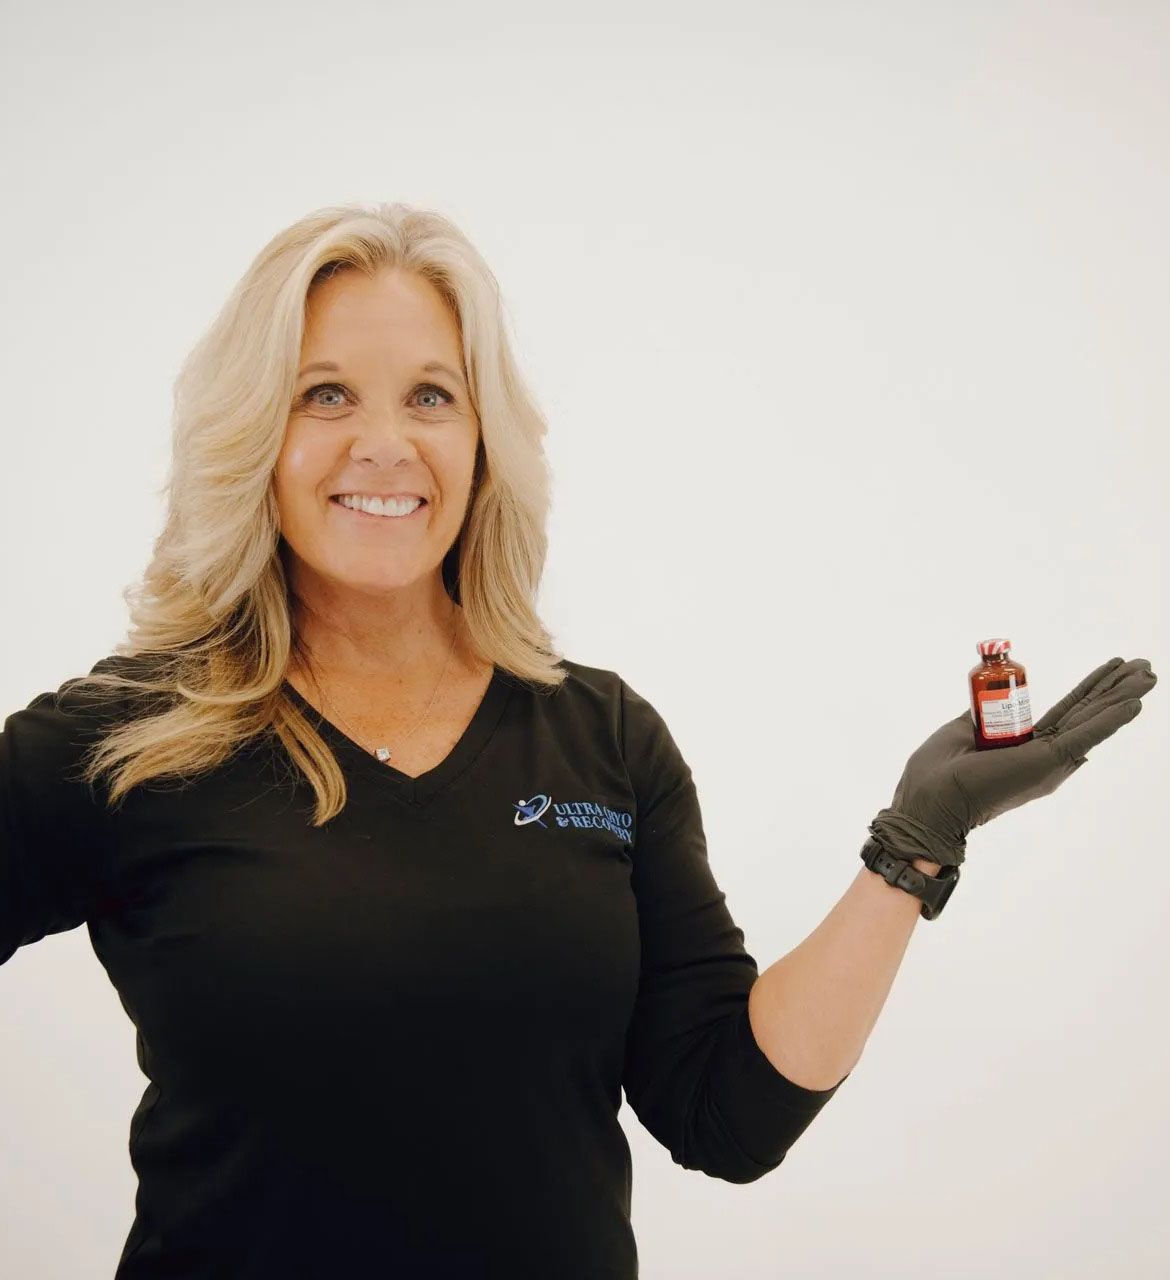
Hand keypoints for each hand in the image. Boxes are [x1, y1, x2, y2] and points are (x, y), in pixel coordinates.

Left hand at [869, 656, 1157, 867]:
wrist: (928, 798)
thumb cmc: (937, 773)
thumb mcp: (963, 731)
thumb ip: (986, 715)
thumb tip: (990, 699)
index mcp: (1027, 747)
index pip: (1068, 712)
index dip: (1090, 689)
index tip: (1112, 668)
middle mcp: (1045, 755)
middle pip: (1087, 712)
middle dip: (1115, 687)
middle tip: (1144, 665)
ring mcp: (1049, 759)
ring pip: (1093, 719)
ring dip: (1121, 695)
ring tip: (1148, 674)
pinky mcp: (1047, 761)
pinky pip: (1087, 734)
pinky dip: (1112, 718)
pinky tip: (1135, 703)